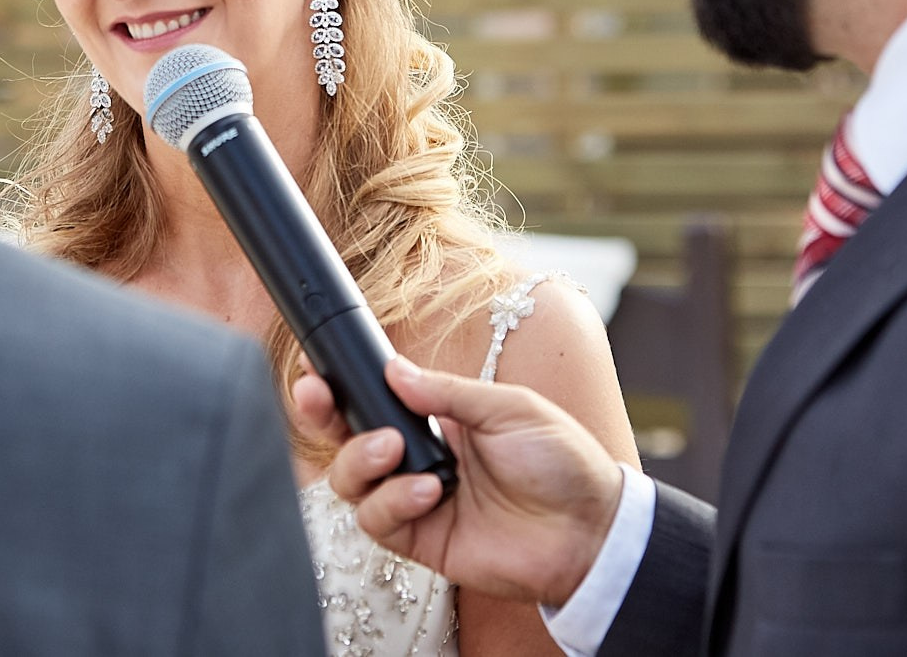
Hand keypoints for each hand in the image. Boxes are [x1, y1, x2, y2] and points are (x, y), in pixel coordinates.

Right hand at [291, 358, 626, 605]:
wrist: (590, 529)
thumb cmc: (561, 462)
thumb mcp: (508, 408)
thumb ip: (447, 392)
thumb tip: (393, 370)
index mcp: (437, 420)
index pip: (375, 399)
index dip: (341, 384)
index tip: (316, 365)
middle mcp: (418, 458)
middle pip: (346, 438)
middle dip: (322, 415)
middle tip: (319, 396)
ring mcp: (416, 501)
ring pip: (350, 482)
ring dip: (360, 459)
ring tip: (395, 449)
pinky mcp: (422, 541)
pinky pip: (377, 522)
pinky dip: (392, 502)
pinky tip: (427, 491)